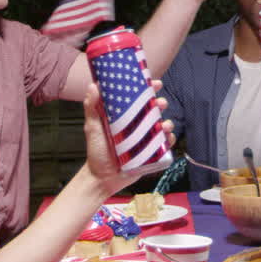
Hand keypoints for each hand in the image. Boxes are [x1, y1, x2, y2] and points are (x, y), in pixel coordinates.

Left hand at [78, 81, 176, 196]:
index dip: (147, 88)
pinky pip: (164, 145)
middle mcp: (136, 125)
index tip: (154, 83)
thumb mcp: (92, 128)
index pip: (137, 98)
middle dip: (160, 103)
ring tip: (164, 125)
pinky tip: (168, 138)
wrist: (102, 178)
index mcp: (123, 116)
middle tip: (160, 103)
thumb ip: (91, 108)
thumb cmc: (96, 152)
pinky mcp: (150, 153)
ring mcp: (144, 139)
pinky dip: (169, 140)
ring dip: (167, 122)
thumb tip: (93, 85)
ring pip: (161, 125)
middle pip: (152, 109)